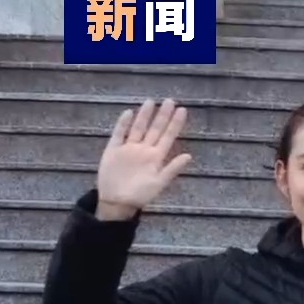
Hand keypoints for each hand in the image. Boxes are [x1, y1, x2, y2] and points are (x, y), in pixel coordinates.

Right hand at [96, 98, 192, 220]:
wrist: (118, 202)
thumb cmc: (141, 194)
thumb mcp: (160, 182)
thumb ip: (172, 168)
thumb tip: (189, 156)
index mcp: (156, 157)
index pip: (168, 136)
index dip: (175, 123)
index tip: (183, 110)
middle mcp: (144, 150)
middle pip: (155, 129)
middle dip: (162, 115)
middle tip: (170, 100)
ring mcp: (129, 148)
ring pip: (138, 128)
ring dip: (144, 116)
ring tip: (150, 102)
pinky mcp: (113, 150)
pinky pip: (118, 134)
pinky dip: (123, 124)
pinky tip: (128, 113)